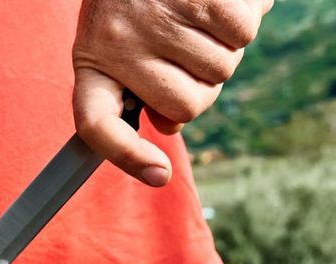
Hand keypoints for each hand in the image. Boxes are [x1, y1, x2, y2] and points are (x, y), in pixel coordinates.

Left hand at [73, 0, 272, 185]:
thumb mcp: (123, 40)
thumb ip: (144, 87)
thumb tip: (170, 128)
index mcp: (91, 59)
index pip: (95, 123)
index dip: (124, 155)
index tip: (159, 175)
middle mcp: (119, 41)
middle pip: (186, 106)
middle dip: (201, 86)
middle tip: (188, 47)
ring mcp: (158, 19)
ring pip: (221, 71)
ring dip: (224, 49)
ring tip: (198, 13)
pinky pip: (243, 35)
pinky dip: (244, 20)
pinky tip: (221, 0)